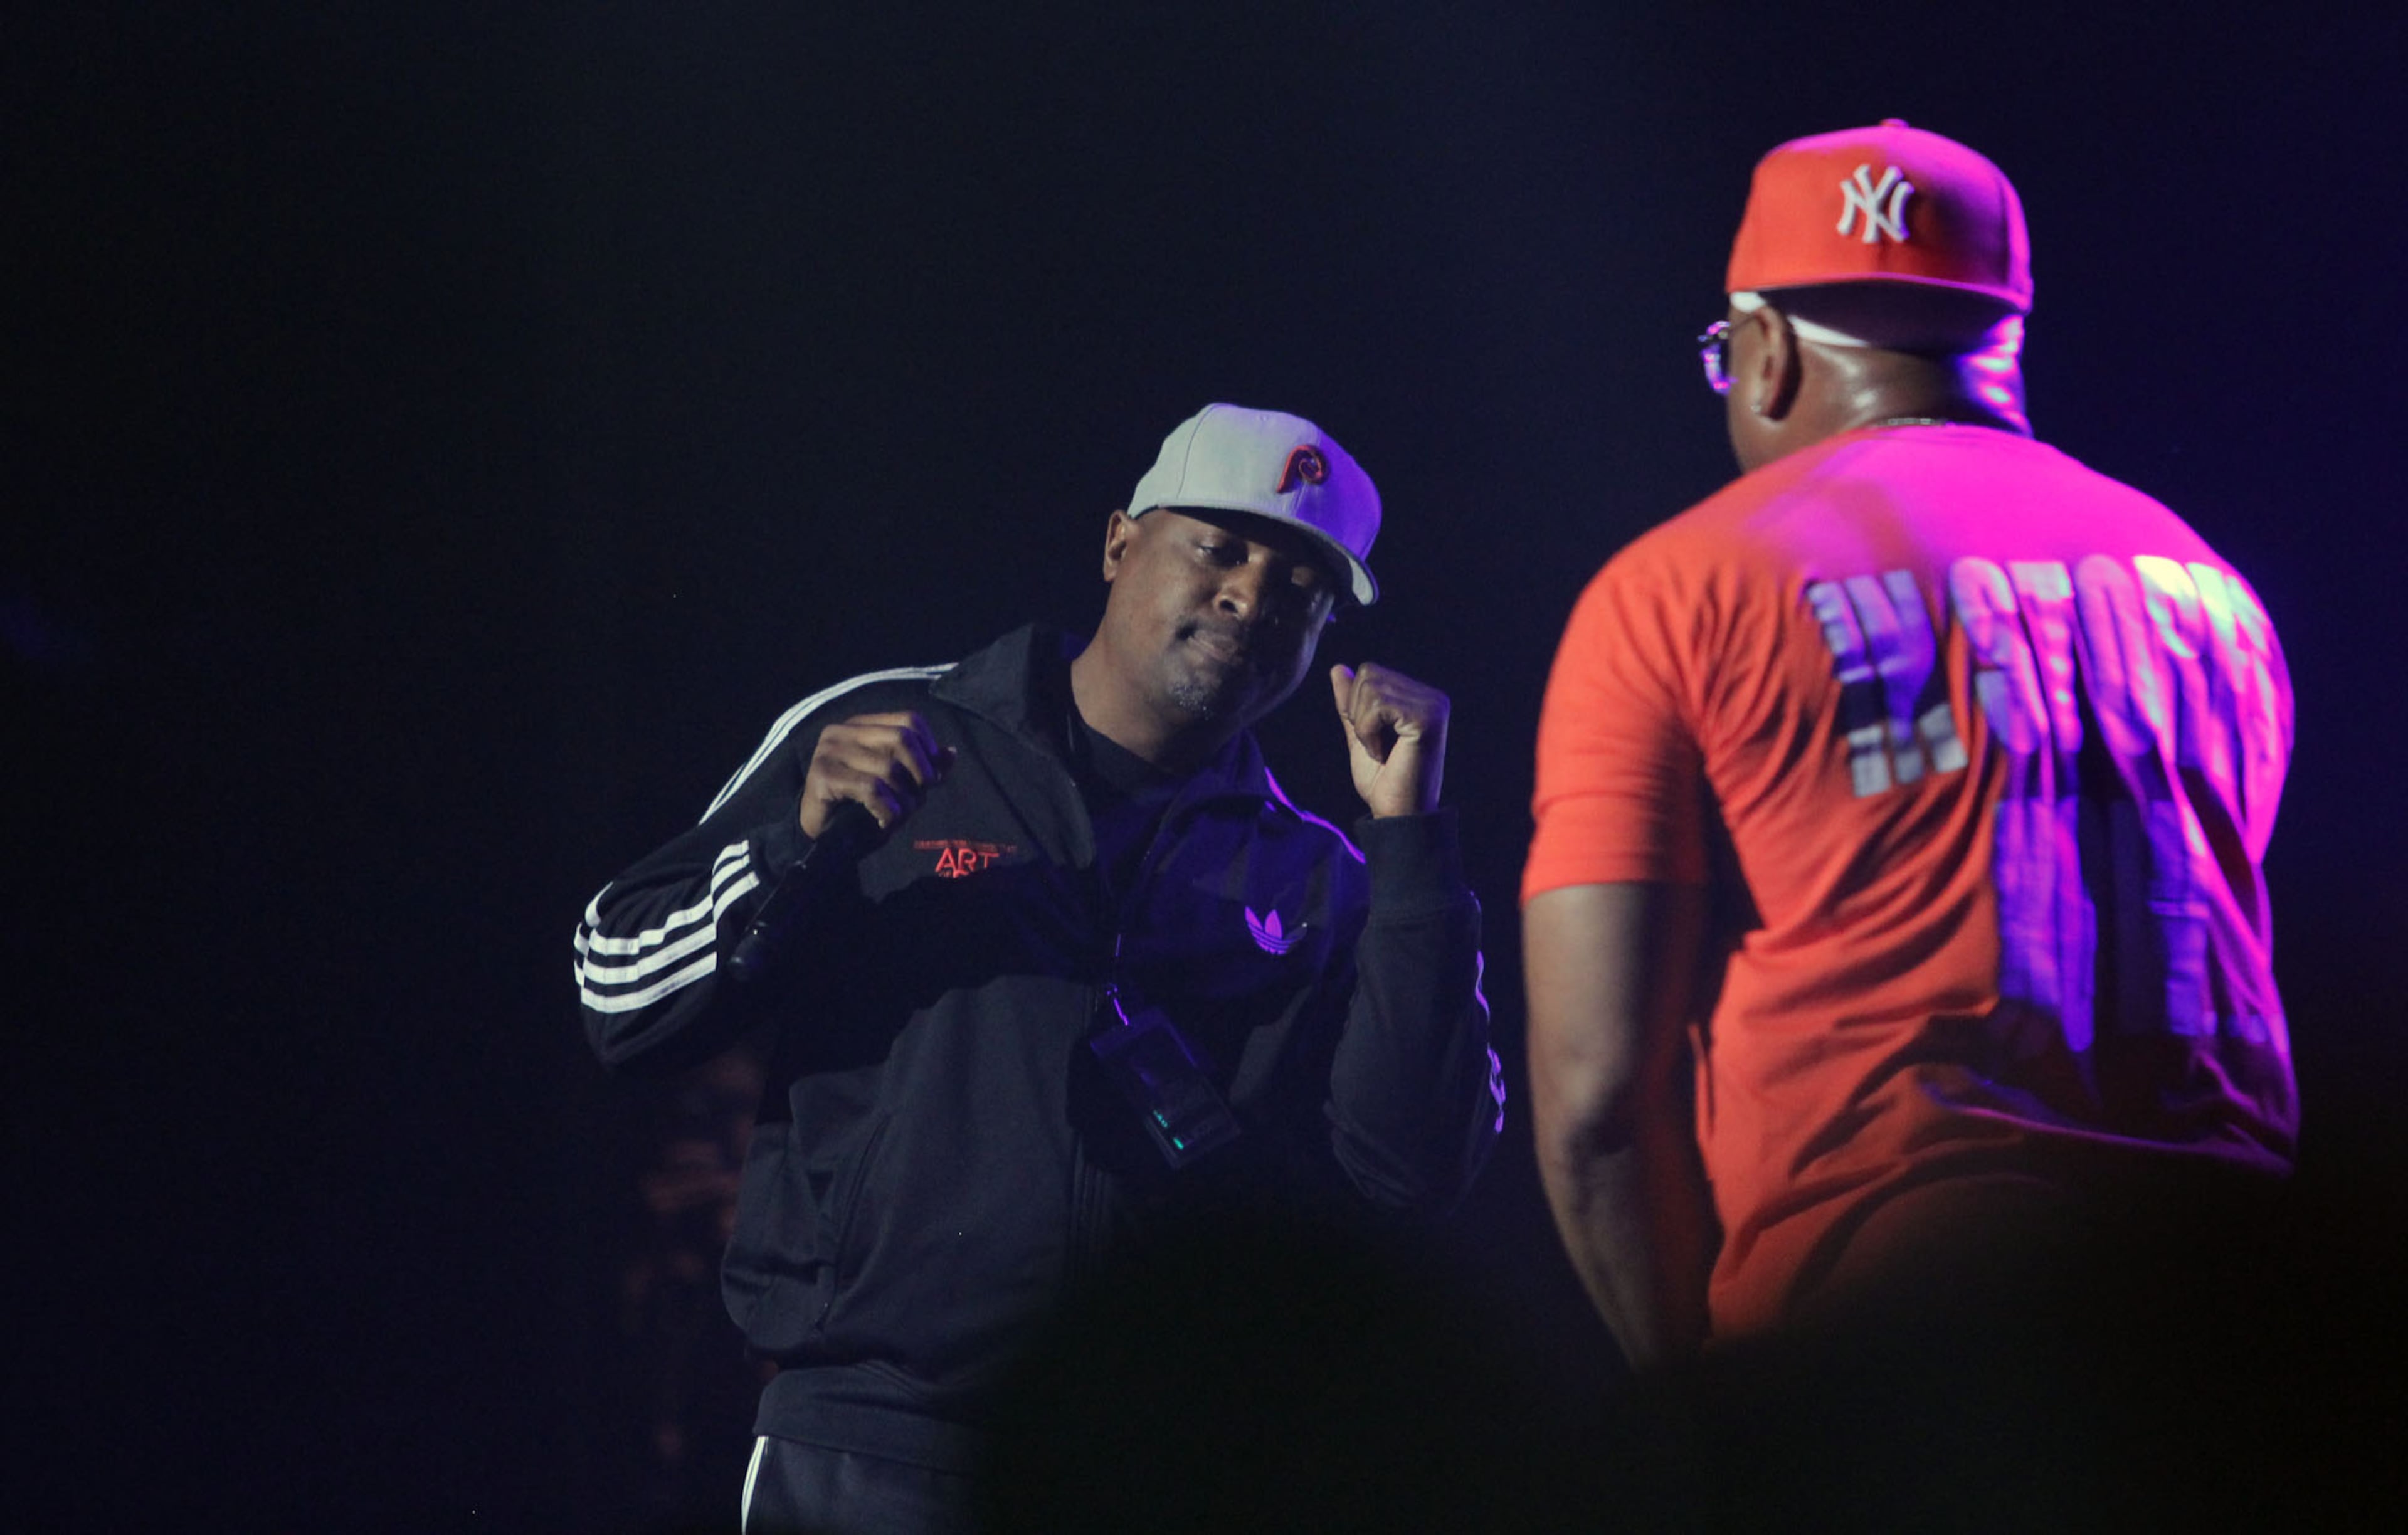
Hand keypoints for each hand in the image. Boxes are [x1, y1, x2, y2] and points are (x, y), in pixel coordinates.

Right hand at [800, 711, 953, 836]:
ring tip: (900, 815)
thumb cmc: (862, 808)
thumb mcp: (900, 786)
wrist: (822, 838)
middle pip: (902, 737)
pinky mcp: (822, 775)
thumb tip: (952, 752)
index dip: (929, 748)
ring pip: (889, 767)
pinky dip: (888, 810)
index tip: (933, 778)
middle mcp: (842, 731)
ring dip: (904, 799)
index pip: (909, 720)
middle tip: (919, 799)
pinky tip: (885, 821)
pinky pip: (871, 788)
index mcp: (861, 725)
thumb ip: (924, 768)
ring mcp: (829, 751)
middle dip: (920, 772)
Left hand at [1330, 663, 1447, 817]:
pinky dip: (1368, 732)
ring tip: (1380, 751)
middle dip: (1358, 714)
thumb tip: (1338, 668)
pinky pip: (1377, 706)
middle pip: (1368, 675)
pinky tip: (1383, 754)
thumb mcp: (1360, 735)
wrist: (1397, 814)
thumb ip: (1351, 703)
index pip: (1370, 672)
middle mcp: (1433, 697)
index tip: (1373, 740)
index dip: (1356, 707)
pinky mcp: (1427, 718)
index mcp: (1421, 697)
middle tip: (1375, 747)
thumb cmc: (1383, 781)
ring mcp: (1433, 705)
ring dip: (1363, 726)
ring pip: (1370, 688)